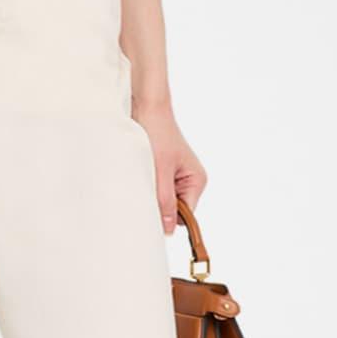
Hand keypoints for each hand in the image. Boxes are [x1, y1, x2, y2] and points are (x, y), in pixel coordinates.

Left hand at [134, 99, 205, 233]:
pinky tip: (139, 176)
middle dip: (159, 206)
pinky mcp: (163, 172)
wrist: (147, 107)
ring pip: (163, 200)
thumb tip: (168, 230)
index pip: (186, 216)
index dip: (169, 219)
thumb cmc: (157, 132)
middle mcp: (189, 181)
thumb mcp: (160, 171)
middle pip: (174, 210)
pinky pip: (156, 190)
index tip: (152, 219)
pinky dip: (146, 187)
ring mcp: (176, 177)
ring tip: (142, 179)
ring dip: (151, 195)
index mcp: (197, 181)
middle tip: (143, 196)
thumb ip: (164, 201)